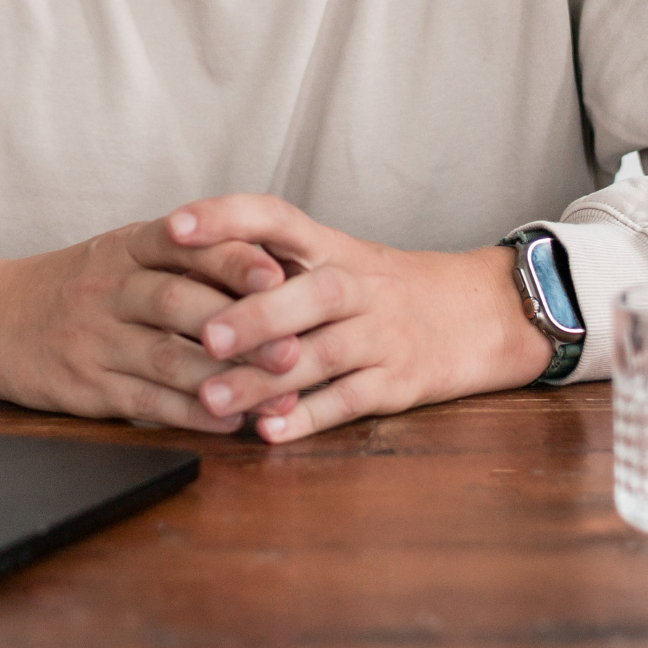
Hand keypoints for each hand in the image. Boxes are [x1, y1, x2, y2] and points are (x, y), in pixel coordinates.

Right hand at [0, 218, 301, 432]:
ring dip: (225, 376)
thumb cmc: (78, 285)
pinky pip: (145, 401)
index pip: (182, 242)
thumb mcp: (122, 253)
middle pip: (176, 300)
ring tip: (277, 389)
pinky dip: (191, 413)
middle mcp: (109, 288)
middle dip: (238, 323)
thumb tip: (271, 267)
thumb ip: (184, 258)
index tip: (277, 272)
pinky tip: (231, 419)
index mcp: (125, 247)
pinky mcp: (87, 386)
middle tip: (292, 342)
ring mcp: (95, 339)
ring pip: (166, 357)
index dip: (230, 257)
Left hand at [163, 195, 553, 442]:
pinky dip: (308, 417)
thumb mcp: (329, 258)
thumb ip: (264, 263)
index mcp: (331, 245)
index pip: (276, 215)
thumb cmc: (374, 287)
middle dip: (258, 315)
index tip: (175, 227)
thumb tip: (172, 273)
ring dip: (267, 379)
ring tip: (212, 398)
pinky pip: (350, 400)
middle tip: (205, 336)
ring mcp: (384, 334)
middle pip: (315, 292)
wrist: (474, 313)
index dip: (227, 217)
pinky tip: (267, 431)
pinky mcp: (399, 382)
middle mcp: (360, 284)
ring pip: (325, 354)